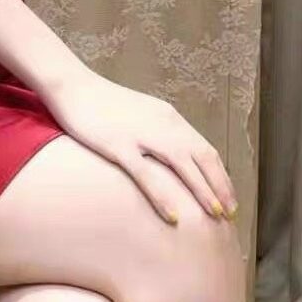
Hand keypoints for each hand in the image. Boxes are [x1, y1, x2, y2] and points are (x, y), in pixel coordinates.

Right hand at [46, 70, 239, 225]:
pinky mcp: (118, 144)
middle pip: (201, 157)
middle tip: (229, 214)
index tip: (228, 198)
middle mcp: (161, 124)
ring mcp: (141, 133)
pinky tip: (174, 216)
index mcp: (168, 117)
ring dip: (202, 191)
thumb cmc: (102, 103)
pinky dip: (163, 196)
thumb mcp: (140, 113)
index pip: (205, 149)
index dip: (220, 175)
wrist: (72, 86)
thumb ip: (159, 132)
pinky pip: (146, 174)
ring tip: (215, 215)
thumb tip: (175, 158)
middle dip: (219, 186)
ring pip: (182, 164)